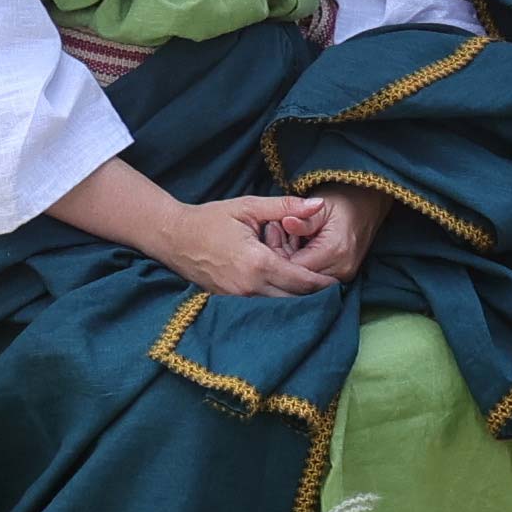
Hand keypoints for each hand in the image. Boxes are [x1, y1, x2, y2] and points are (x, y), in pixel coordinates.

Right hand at [155, 192, 332, 297]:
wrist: (173, 237)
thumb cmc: (211, 219)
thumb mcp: (248, 207)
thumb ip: (286, 207)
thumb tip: (319, 204)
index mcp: (258, 262)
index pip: (301, 281)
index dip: (323, 283)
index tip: (337, 280)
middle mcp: (249, 287)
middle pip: (294, 300)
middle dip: (314, 295)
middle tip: (332, 288)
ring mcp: (237, 299)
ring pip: (278, 307)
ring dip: (296, 300)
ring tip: (313, 291)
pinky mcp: (228, 303)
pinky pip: (260, 307)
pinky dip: (276, 301)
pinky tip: (285, 292)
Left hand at [266, 184, 390, 284]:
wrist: (367, 205)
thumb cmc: (341, 202)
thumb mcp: (320, 206)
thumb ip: (303, 218)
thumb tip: (285, 222)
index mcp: (335, 251)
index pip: (295, 268)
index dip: (277, 254)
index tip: (271, 234)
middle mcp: (342, 269)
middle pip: (300, 279)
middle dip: (283, 261)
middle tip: (276, 236)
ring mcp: (345, 276)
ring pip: (307, 282)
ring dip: (293, 266)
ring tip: (289, 241)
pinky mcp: (344, 277)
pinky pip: (316, 280)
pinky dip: (304, 268)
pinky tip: (299, 249)